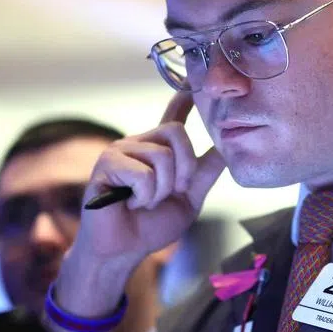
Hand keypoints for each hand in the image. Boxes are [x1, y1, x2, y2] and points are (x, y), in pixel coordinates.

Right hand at [72, 91, 225, 269]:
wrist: (124, 251)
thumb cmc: (151, 226)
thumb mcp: (189, 199)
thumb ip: (204, 173)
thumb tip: (226, 149)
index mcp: (159, 150)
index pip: (174, 115)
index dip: (184, 96)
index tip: (193, 80)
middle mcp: (140, 143)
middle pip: (177, 133)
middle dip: (183, 170)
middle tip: (169, 193)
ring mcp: (121, 150)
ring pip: (162, 156)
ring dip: (161, 190)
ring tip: (144, 202)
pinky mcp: (107, 163)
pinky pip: (142, 172)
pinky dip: (144, 196)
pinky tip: (130, 203)